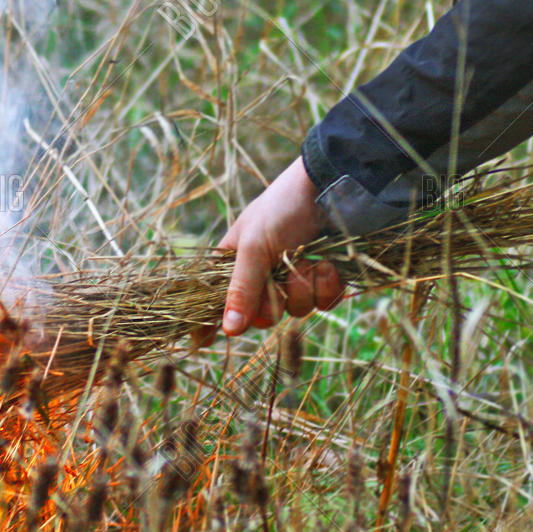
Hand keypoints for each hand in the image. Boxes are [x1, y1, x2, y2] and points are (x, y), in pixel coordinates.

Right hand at [216, 156, 343, 336]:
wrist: (331, 188)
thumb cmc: (282, 208)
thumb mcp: (254, 247)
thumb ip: (241, 289)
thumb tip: (228, 331)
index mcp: (235, 265)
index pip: (215, 302)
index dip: (208, 323)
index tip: (202, 342)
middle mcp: (262, 277)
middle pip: (262, 316)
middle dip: (276, 297)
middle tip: (280, 272)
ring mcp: (293, 280)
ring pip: (296, 312)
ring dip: (305, 285)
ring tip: (309, 258)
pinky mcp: (322, 281)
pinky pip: (323, 304)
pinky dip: (327, 286)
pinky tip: (328, 265)